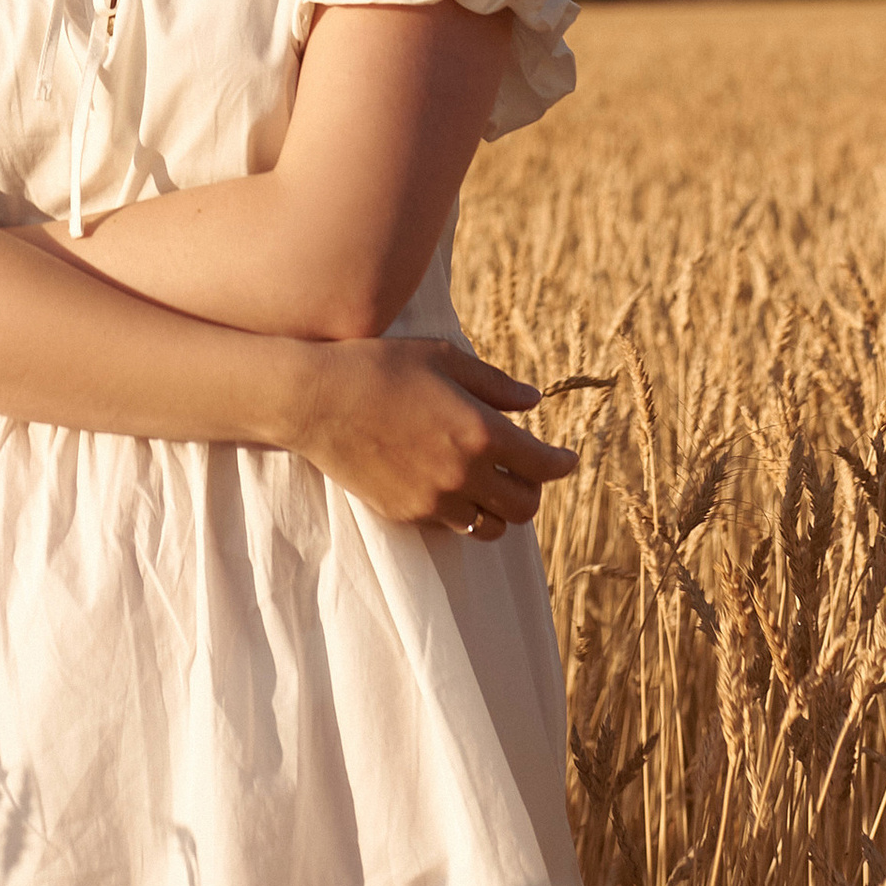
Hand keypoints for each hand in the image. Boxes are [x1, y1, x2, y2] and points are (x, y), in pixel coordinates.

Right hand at [290, 338, 576, 536]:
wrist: (317, 399)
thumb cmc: (382, 366)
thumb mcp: (444, 358)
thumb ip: (495, 384)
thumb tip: (533, 400)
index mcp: (480, 432)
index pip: (542, 465)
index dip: (562, 463)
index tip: (567, 458)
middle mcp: (463, 475)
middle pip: (524, 507)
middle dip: (533, 490)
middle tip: (527, 472)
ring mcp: (433, 501)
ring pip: (490, 527)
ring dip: (499, 509)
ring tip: (492, 486)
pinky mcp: (406, 514)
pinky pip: (451, 526)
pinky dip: (462, 512)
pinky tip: (452, 486)